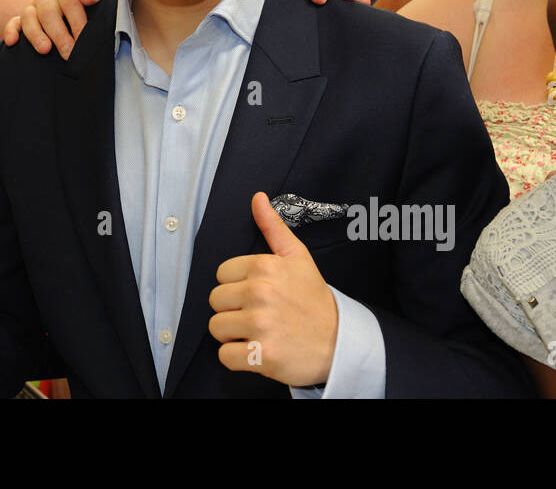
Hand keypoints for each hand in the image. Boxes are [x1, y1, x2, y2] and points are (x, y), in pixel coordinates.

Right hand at [3, 0, 115, 58]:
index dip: (76, 19)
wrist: (92, 11)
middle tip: (70, 54)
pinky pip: (14, 22)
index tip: (83, 37)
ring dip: (36, 34)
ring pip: (29, 16)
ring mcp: (37, 5)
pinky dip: (11, 31)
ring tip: (45, 51)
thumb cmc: (101, 6)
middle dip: (59, 34)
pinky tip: (13, 43)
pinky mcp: (26, 18)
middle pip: (49, 11)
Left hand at [208, 192, 338, 387]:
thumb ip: (273, 227)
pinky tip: (256, 351)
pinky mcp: (261, 356)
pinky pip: (225, 356)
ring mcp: (261, 325)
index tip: (256, 294)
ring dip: (233, 335)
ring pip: (216, 327)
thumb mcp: (297, 257)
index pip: (221, 274)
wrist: (340, 342)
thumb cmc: (313, 299)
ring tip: (257, 333)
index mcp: (265, 267)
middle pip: (215, 301)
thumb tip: (257, 197)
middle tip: (257, 315)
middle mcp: (260, 293)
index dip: (237, 286)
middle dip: (232, 310)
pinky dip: (237, 358)